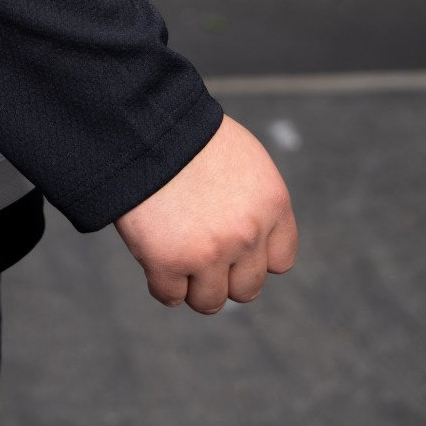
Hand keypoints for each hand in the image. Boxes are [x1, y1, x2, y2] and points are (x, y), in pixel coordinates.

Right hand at [114, 116, 297, 312]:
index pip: (280, 261)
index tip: (233, 244)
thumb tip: (251, 241)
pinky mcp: (168, 262)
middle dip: (224, 275)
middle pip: (246, 289)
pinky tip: (155, 255)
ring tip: (176, 254)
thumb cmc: (189, 136)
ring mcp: (209, 252)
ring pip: (209, 301)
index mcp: (272, 204)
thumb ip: (254, 203)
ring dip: (192, 284)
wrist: (145, 124)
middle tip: (200, 249)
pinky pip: (169, 295)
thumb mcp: (244, 161)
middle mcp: (248, 233)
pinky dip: (161, 281)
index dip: (253, 255)